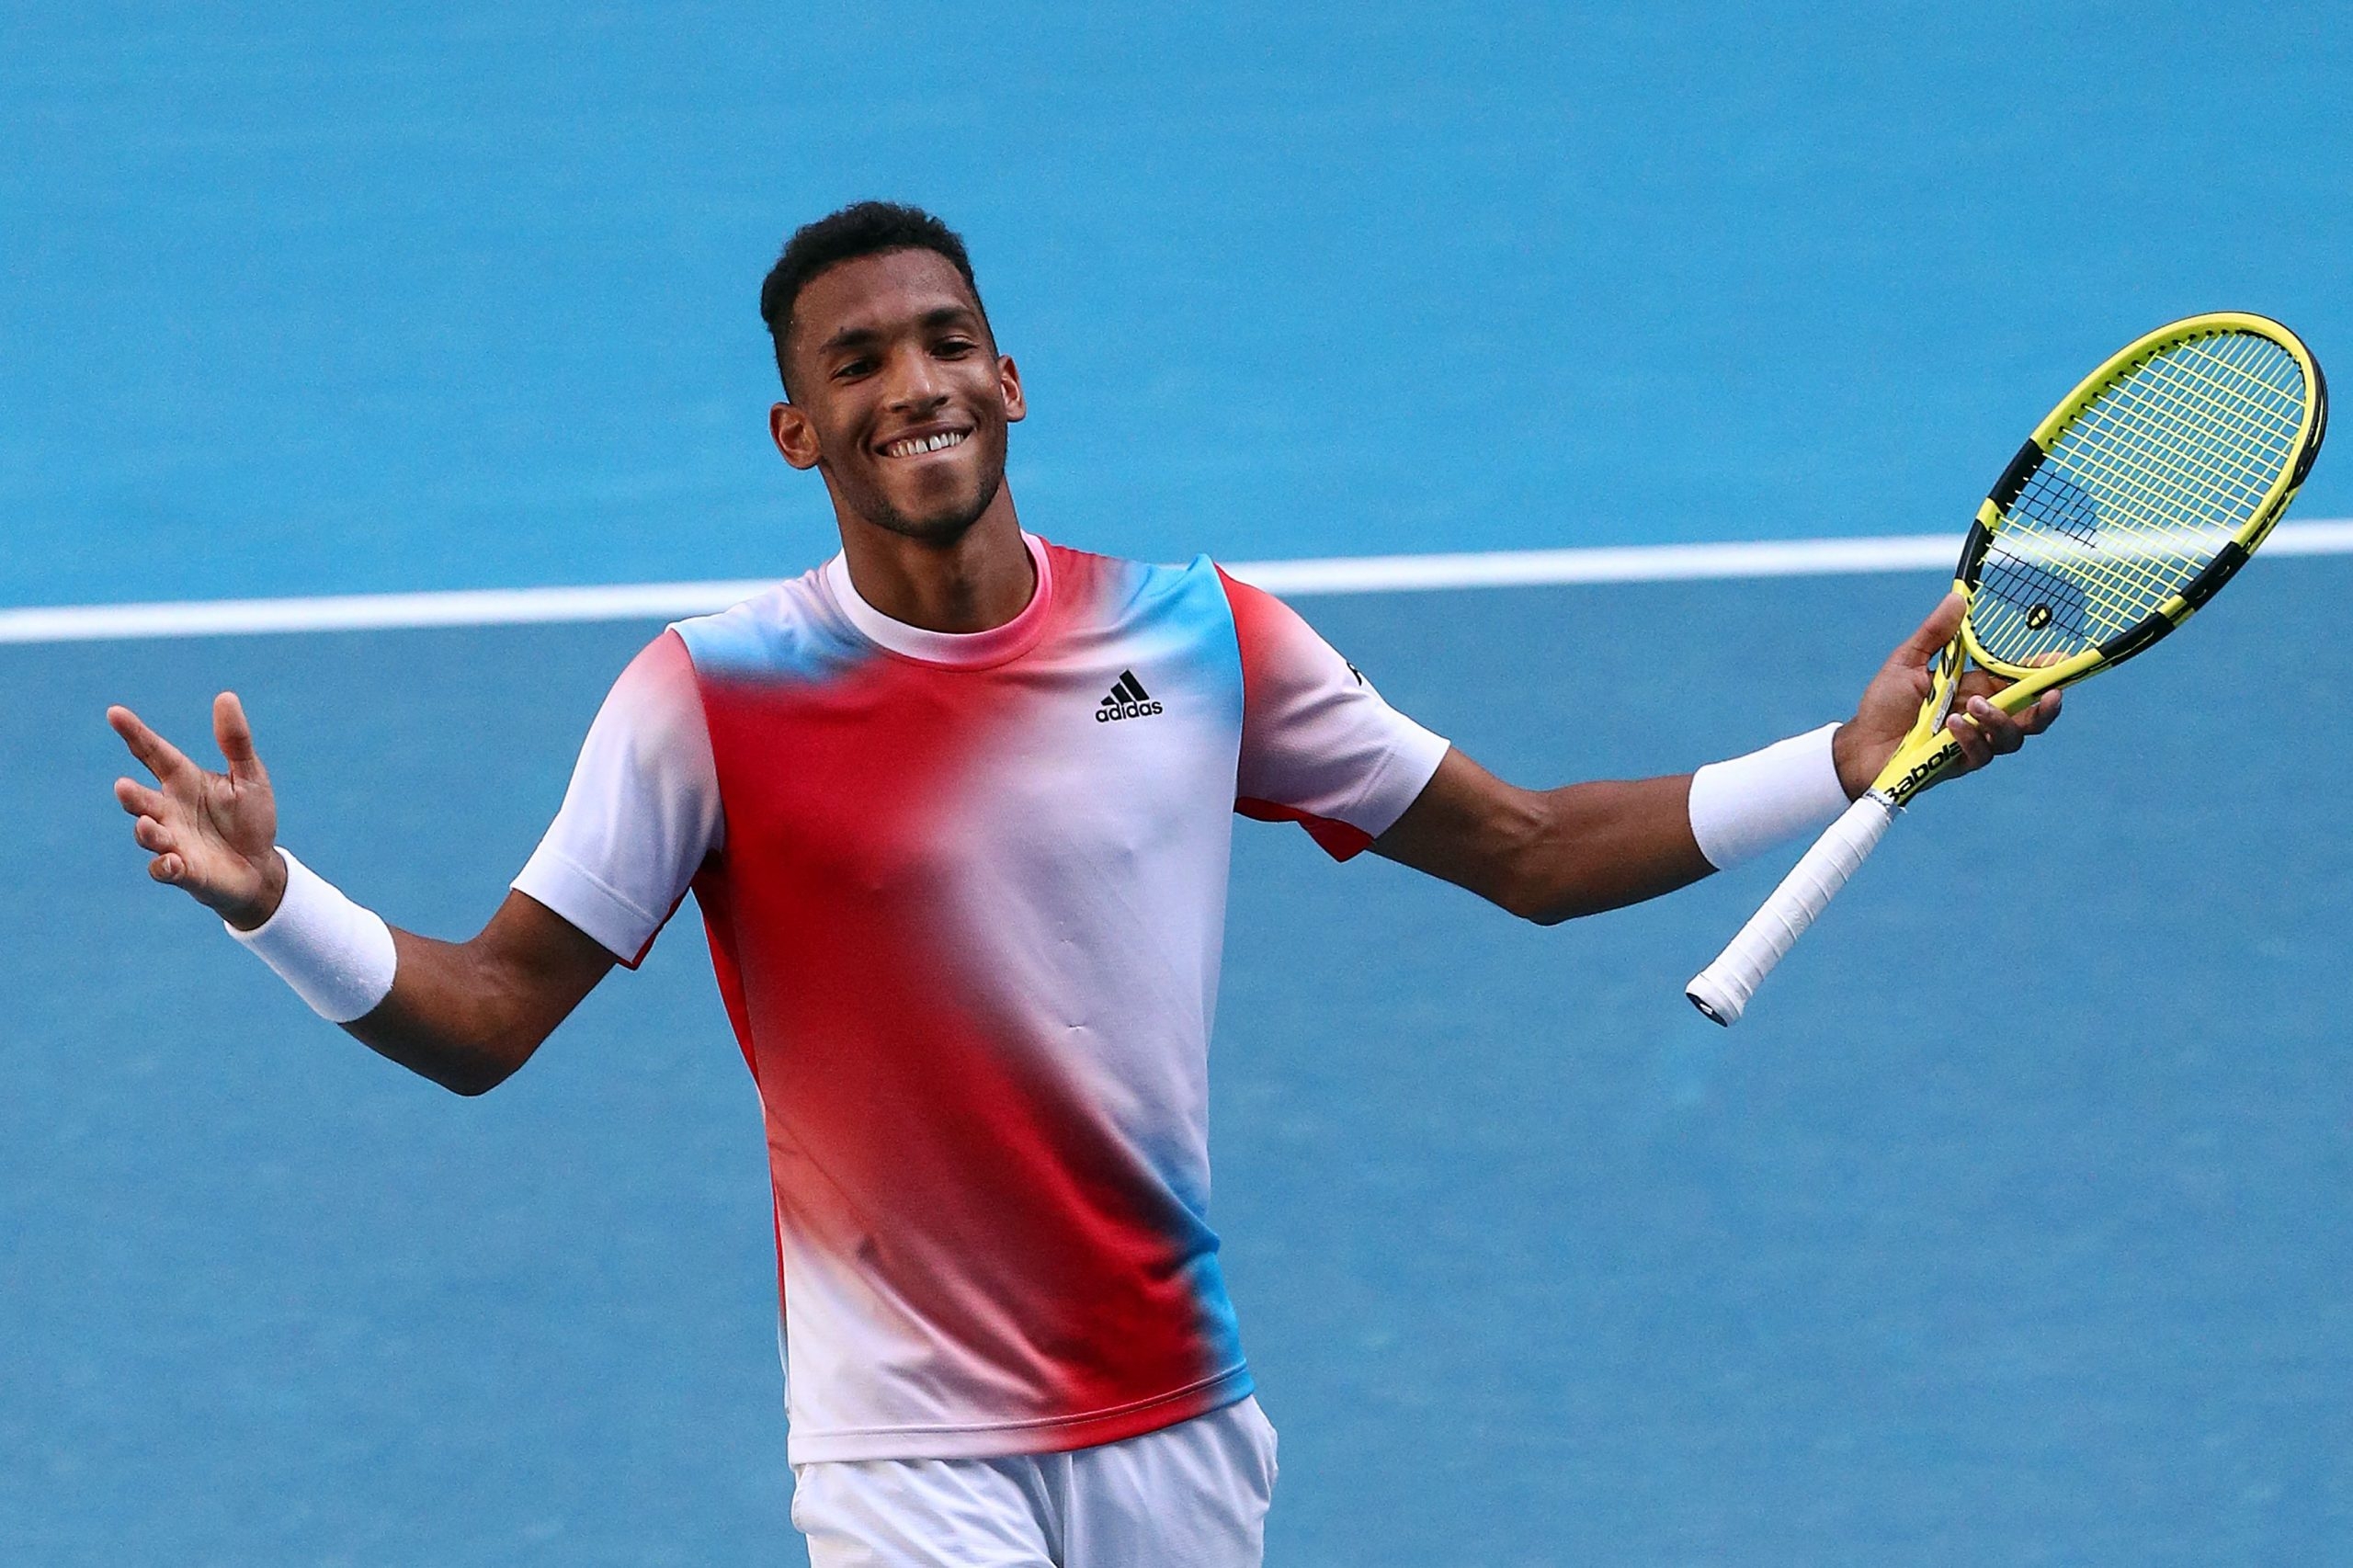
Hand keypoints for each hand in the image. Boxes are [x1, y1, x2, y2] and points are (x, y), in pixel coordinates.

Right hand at [108, 693, 287, 929]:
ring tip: (145, 823)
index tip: (115, 712)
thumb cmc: (250, 819)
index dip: (134, 734)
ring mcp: (173, 841)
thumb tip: (226, 696)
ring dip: (145, 830)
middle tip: (122, 786)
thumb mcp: (249, 777)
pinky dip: (165, 866)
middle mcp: (170, 810)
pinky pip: (165, 870)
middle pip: (141, 799)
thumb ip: (235, 742)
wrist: (260, 867)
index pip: (154, 753)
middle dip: (130, 795)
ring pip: (148, 834)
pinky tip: (172, 861)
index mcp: (184, 781)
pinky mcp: (183, 871)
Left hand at [1830, 593, 2062, 797]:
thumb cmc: (1884, 704)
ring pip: (2011, 737)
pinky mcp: (1958, 764)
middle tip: (2052, 693)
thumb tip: (1957, 597)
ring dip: (2000, 720)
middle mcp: (1980, 717)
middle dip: (2046, 705)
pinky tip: (1953, 726)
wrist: (1859, 743)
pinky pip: (1981, 755)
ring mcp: (1972, 742)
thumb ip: (1934, 633)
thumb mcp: (1907, 661)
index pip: (2018, 681)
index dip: (2042, 673)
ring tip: (1975, 706)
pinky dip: (1971, 739)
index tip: (2061, 661)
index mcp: (1975, 689)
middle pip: (2030, 715)